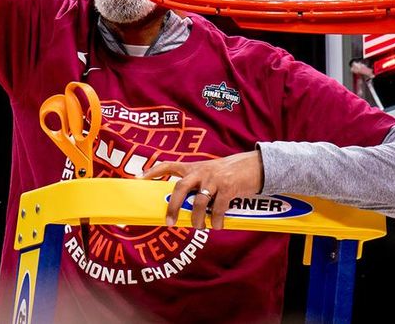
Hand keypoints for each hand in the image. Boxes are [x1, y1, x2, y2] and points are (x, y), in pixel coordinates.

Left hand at [141, 151, 263, 229]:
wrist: (255, 166)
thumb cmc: (229, 173)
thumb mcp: (210, 173)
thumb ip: (197, 185)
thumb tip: (184, 207)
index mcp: (194, 168)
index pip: (168, 165)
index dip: (153, 171)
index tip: (139, 178)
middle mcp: (201, 172)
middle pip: (180, 188)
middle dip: (172, 207)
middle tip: (168, 222)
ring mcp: (214, 180)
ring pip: (198, 202)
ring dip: (197, 219)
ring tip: (198, 228)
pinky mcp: (228, 188)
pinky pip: (218, 208)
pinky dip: (216, 221)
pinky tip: (217, 226)